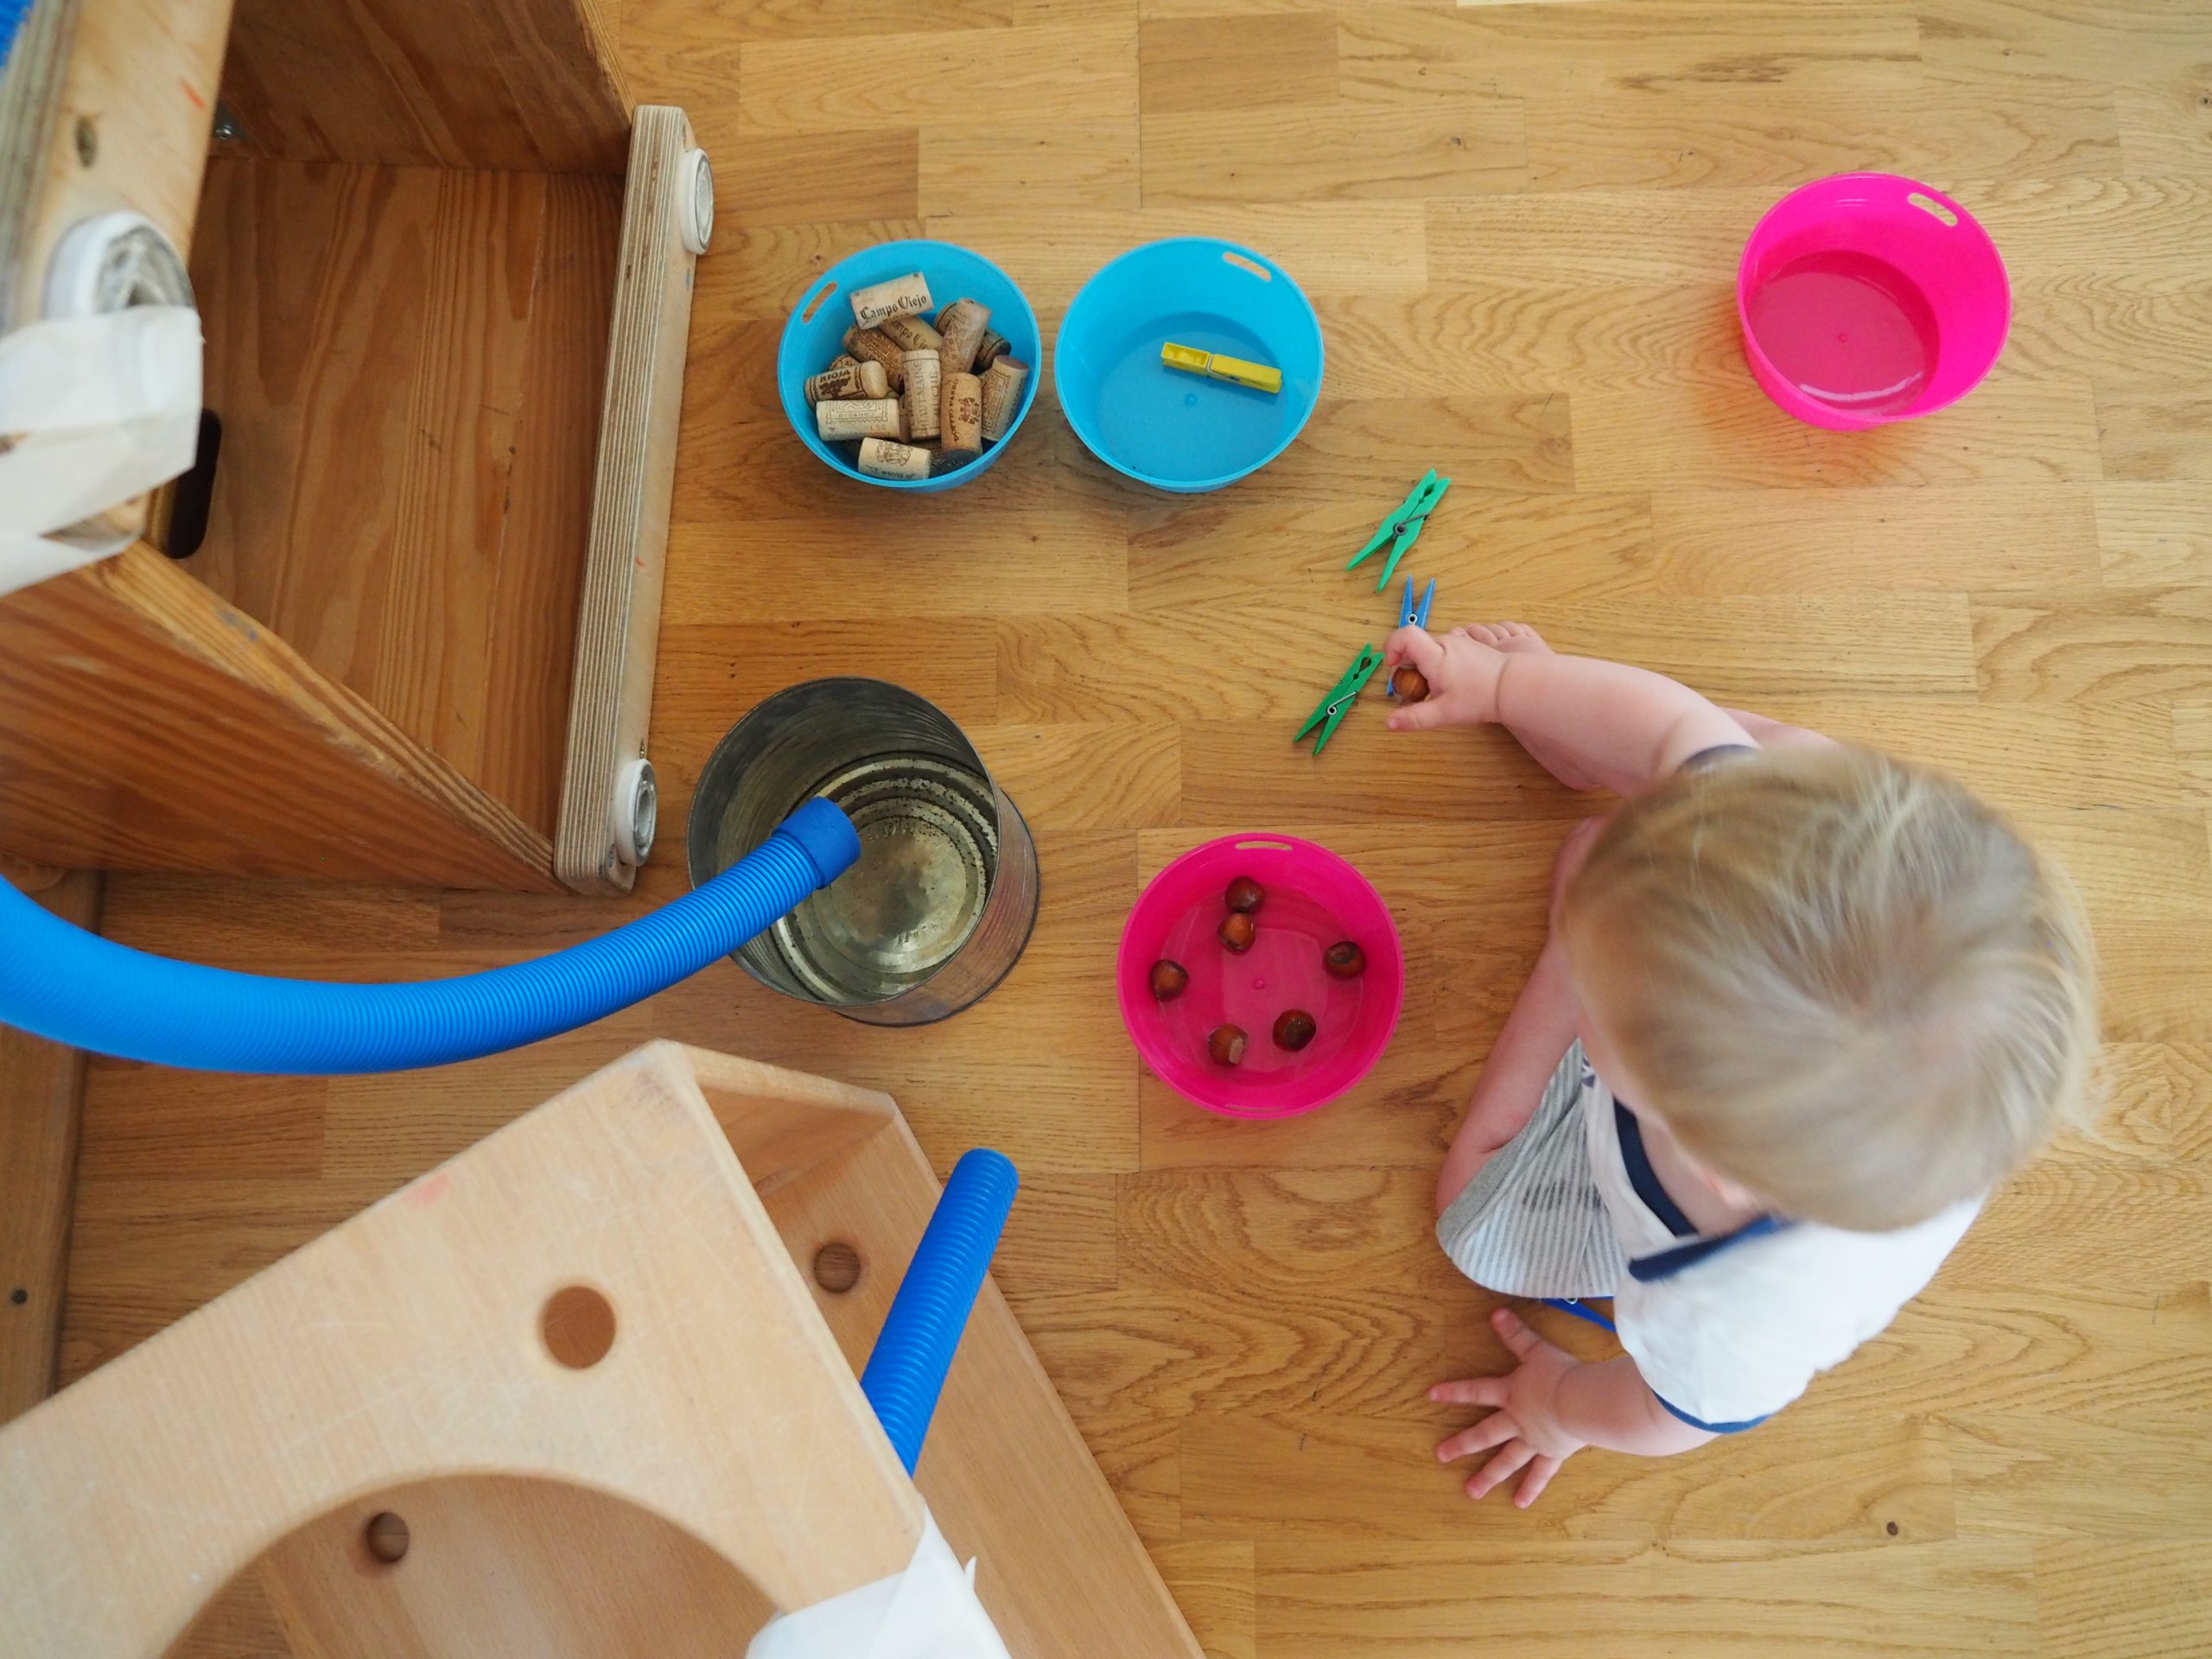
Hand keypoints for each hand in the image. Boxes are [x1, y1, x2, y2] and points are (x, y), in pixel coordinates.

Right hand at [1381, 625, 1508, 732]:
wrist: (1514, 686)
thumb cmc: (1479, 698)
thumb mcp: (1443, 712)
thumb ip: (1414, 717)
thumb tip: (1388, 723)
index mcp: (1435, 655)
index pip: (1403, 636)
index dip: (1391, 648)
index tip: (1394, 668)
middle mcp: (1446, 642)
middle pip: (1415, 647)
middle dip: (1409, 667)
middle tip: (1418, 691)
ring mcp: (1460, 642)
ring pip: (1431, 649)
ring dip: (1427, 666)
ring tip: (1440, 689)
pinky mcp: (1471, 646)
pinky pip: (1447, 650)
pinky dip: (1442, 663)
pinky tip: (1454, 682)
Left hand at [1430, 1307, 1587, 1507]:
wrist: (1582, 1402)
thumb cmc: (1560, 1374)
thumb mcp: (1536, 1350)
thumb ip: (1516, 1333)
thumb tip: (1496, 1312)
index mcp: (1511, 1395)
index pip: (1477, 1391)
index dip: (1454, 1391)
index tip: (1431, 1396)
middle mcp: (1517, 1421)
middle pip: (1485, 1434)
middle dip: (1462, 1444)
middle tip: (1440, 1456)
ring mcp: (1533, 1441)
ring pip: (1506, 1461)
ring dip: (1488, 1476)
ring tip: (1471, 1492)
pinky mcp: (1552, 1454)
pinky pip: (1540, 1474)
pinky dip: (1531, 1488)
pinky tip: (1520, 1503)